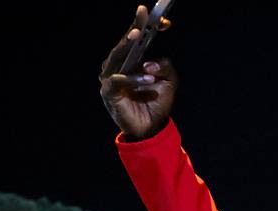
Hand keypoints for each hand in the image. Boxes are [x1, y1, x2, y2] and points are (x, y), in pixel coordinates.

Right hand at [99, 5, 177, 140]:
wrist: (151, 127)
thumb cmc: (156, 102)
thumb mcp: (168, 82)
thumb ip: (165, 67)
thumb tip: (150, 64)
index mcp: (132, 60)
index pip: (136, 39)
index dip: (145, 26)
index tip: (162, 20)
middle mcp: (119, 65)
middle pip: (125, 44)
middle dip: (134, 28)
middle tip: (142, 16)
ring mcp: (111, 78)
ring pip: (118, 58)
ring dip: (128, 47)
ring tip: (139, 36)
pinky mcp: (108, 92)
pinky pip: (117, 81)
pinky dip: (132, 79)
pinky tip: (147, 78)